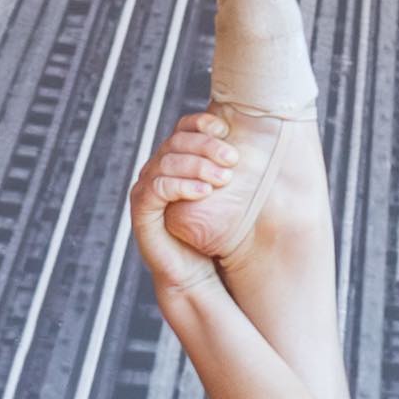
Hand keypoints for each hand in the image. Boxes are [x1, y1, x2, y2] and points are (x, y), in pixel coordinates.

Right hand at [124, 110, 240, 299]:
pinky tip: (204, 193)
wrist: (192, 275)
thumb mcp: (224, 196)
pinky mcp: (142, 211)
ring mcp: (145, 189)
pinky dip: (181, 186)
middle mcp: (156, 170)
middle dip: (206, 146)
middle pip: (176, 142)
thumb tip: (256, 144)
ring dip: (197, 166)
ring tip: (223, 179)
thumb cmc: (210, 235)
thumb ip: (229, 168)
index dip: (202, 124)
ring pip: (167, 162)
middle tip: (232, 159)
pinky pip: (157, 189)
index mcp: (174, 160)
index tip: (227, 131)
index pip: (183, 128)